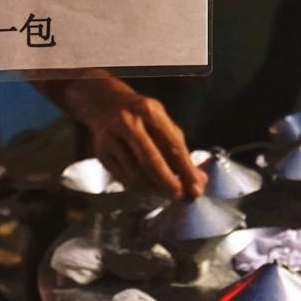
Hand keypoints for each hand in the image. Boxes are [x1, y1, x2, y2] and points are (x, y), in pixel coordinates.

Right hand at [59, 78, 202, 199]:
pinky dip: (141, 189)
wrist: (103, 104)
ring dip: (155, 190)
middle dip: (169, 183)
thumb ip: (179, 148)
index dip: (186, 169)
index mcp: (148, 111)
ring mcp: (111, 139)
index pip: (172, 144)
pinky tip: (152, 191)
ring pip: (136, 174)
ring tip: (169, 195)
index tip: (197, 187)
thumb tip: (199, 178)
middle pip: (150, 161)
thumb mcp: (162, 121)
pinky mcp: (102, 154)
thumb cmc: (141, 115)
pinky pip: (124, 179)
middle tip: (182, 197)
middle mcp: (128, 123)